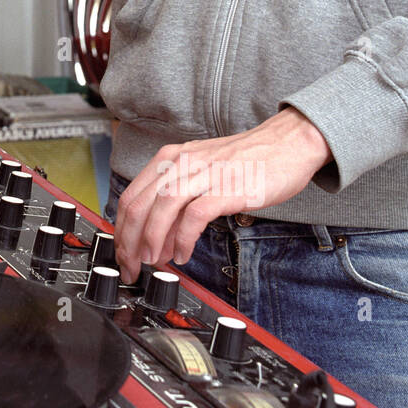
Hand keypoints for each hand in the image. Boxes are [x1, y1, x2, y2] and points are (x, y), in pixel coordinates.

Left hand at [114, 107, 330, 280]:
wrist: (287, 143)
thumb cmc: (245, 161)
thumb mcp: (200, 170)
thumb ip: (177, 196)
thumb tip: (157, 234)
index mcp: (169, 158)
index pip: (130, 196)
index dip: (120, 229)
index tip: (122, 252)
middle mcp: (180, 163)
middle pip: (139, 206)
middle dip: (129, 241)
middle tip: (131, 265)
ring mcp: (203, 174)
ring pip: (161, 210)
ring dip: (151, 241)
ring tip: (152, 261)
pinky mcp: (225, 188)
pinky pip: (194, 217)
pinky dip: (183, 239)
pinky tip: (182, 254)